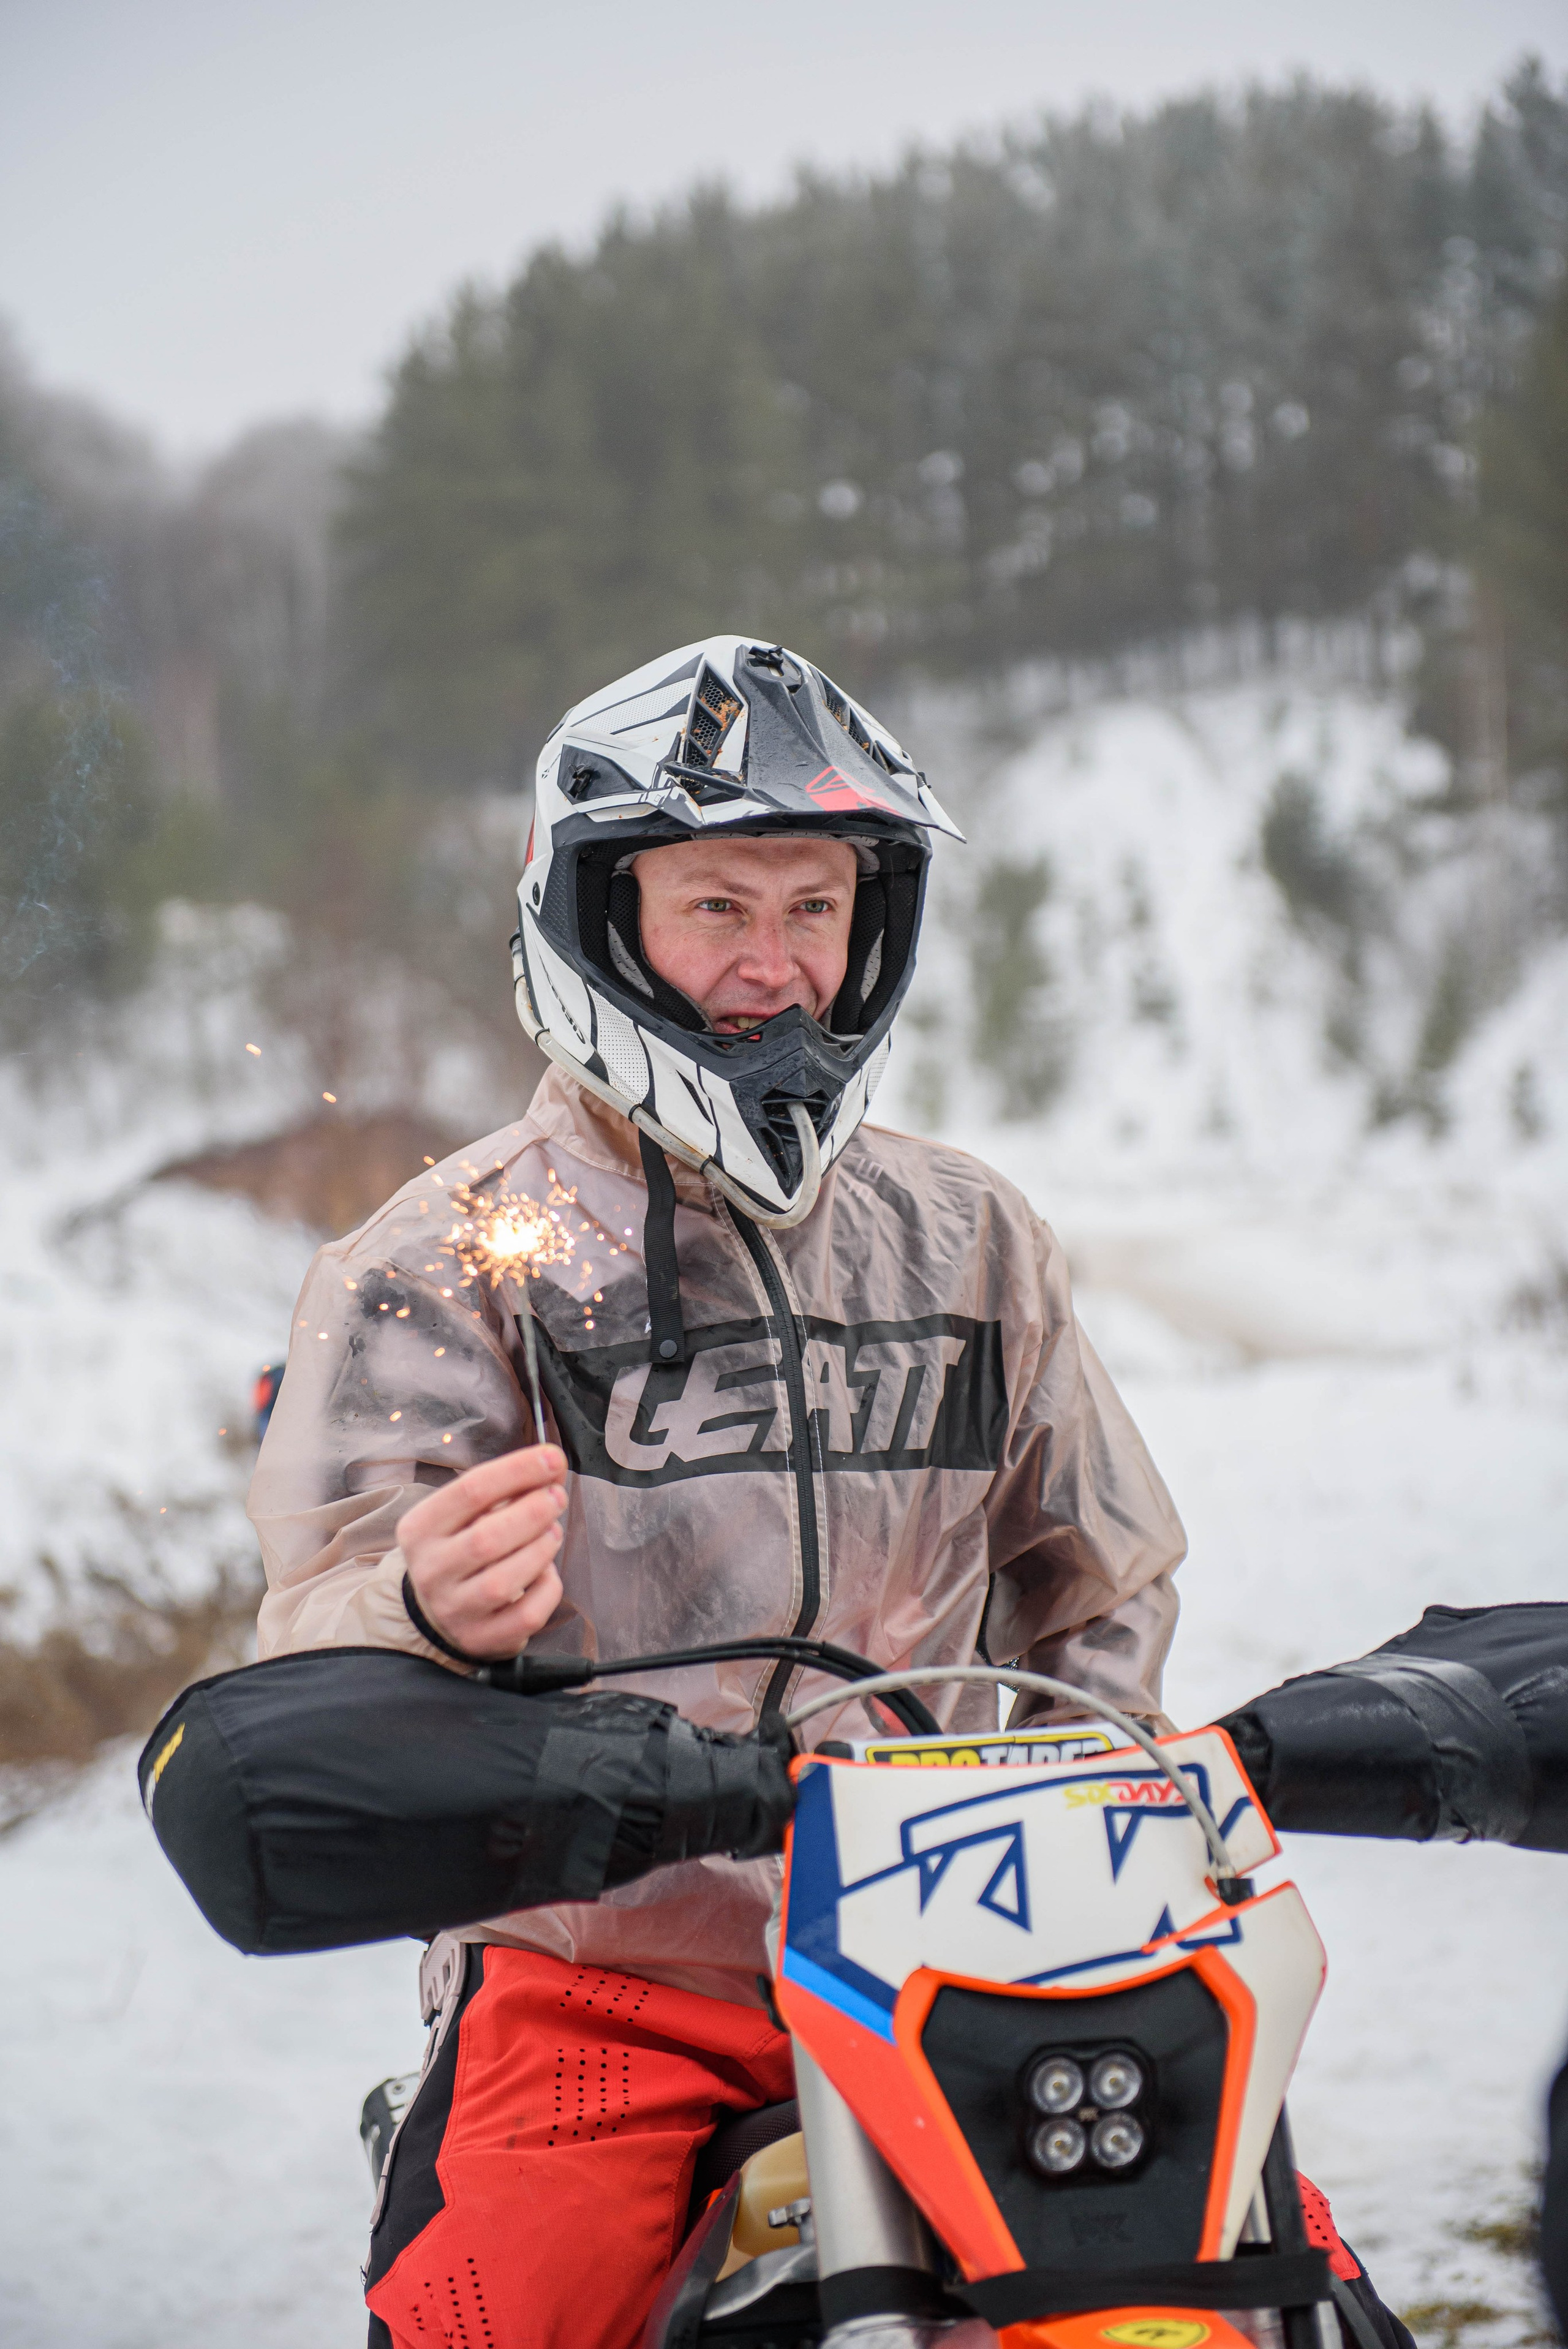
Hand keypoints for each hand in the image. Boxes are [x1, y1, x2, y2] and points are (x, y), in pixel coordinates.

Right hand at [400, 1445, 567, 1658]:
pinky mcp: (481, 1638)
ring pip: (504, 1581)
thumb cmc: (462, 1546)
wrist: (437, 1610)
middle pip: (487, 1538)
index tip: (551, 1458)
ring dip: (540, 1550)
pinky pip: (526, 1615)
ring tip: (553, 1532)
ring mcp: (454, 1610)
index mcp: (420, 1529)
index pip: (470, 1490)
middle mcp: (431, 1571)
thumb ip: (509, 1486)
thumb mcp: (470, 1512)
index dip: (518, 1470)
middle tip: (556, 1497)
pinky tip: (547, 1573)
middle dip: (533, 1511)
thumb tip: (553, 1462)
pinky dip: (547, 1588)